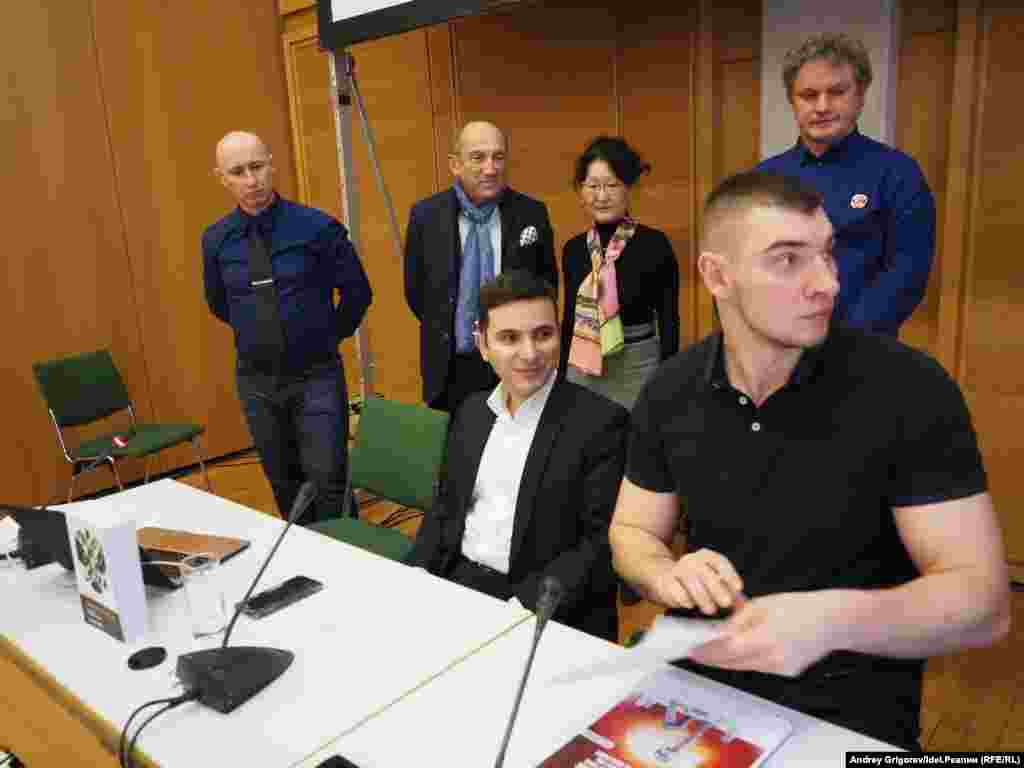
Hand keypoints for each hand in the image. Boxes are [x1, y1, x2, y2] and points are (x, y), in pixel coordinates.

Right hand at [649, 548, 742, 614]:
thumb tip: (743, 606)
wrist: (664, 578)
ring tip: (710, 609)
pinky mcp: (666, 581)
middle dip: (717, 588)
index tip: (738, 588)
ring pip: (690, 580)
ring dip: (702, 597)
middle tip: (726, 603)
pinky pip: (676, 589)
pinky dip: (685, 599)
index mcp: (706, 556)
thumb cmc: (696, 583)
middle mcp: (691, 560)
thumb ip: (728, 592)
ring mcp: (677, 569)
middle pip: (704, 571)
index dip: (730, 574)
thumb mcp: (713, 583)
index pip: (719, 562)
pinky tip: (690, 605)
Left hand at [689, 590, 844, 676]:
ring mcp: (781, 668)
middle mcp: (774, 658)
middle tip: (694, 653)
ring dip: (727, 660)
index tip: (691, 650)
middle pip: (733, 663)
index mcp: (766, 638)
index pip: (727, 650)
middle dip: (712, 658)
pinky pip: (759, 666)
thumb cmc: (798, 607)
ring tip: (710, 651)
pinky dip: (746, 660)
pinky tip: (736, 651)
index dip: (707, 652)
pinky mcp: (787, 672)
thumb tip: (717, 632)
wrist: (832, 621)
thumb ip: (738, 622)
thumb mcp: (762, 606)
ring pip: (745, 666)